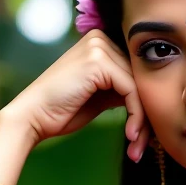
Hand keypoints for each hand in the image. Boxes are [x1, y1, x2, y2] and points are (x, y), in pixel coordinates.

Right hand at [0, 30, 150, 161]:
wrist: (33, 117)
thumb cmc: (63, 109)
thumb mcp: (100, 95)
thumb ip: (122, 87)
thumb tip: (152, 95)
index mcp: (100, 42)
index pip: (135, 72)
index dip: (144, 104)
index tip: (144, 135)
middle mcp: (100, 38)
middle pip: (140, 78)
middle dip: (145, 115)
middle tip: (142, 145)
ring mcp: (99, 47)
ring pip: (139, 86)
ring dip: (142, 121)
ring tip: (136, 146)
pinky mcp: (99, 62)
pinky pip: (131, 90)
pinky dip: (135, 116)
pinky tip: (130, 135)